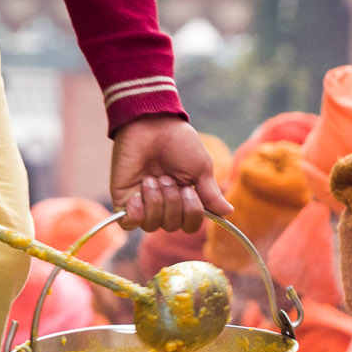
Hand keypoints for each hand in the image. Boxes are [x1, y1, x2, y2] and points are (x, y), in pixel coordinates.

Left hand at [109, 115, 231, 232]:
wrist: (150, 124)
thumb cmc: (178, 142)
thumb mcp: (201, 168)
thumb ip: (211, 194)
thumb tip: (228, 213)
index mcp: (183, 199)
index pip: (189, 225)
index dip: (191, 214)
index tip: (189, 190)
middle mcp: (163, 205)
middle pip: (172, 227)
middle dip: (173, 202)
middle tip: (167, 177)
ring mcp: (142, 203)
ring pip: (152, 226)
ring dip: (156, 202)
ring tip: (151, 178)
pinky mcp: (123, 200)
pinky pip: (129, 224)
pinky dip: (136, 213)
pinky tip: (138, 194)